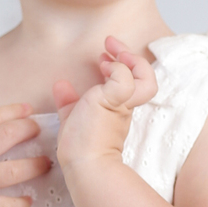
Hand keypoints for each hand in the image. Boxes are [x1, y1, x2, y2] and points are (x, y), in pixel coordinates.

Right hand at [0, 103, 50, 206]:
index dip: (14, 111)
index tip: (29, 110)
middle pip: (8, 137)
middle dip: (29, 131)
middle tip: (41, 132)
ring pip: (13, 172)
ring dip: (35, 166)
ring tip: (46, 164)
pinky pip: (1, 206)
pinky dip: (18, 204)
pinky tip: (29, 201)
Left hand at [54, 37, 157, 170]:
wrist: (84, 164)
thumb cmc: (79, 147)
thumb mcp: (70, 118)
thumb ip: (68, 101)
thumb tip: (61, 84)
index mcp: (117, 109)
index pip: (130, 82)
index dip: (121, 65)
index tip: (103, 55)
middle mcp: (125, 107)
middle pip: (145, 78)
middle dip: (129, 54)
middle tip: (110, 42)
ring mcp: (123, 105)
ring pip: (146, 79)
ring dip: (130, 59)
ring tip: (110, 51)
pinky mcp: (116, 103)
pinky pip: (125, 78)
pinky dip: (116, 68)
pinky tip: (102, 66)